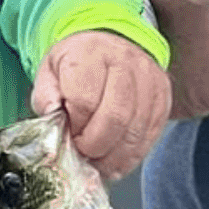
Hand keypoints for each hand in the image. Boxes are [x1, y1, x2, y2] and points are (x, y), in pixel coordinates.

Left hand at [30, 32, 172, 181]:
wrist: (109, 47)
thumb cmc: (76, 65)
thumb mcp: (49, 73)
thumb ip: (46, 97)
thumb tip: (52, 118)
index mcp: (90, 53)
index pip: (84, 101)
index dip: (74, 127)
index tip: (68, 134)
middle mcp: (125, 62)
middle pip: (115, 118)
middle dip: (94, 146)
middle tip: (82, 152)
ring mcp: (149, 79)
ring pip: (134, 131)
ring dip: (113, 156)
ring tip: (97, 161)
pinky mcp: (163, 96)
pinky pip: (150, 135)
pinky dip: (131, 156)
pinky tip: (115, 160)